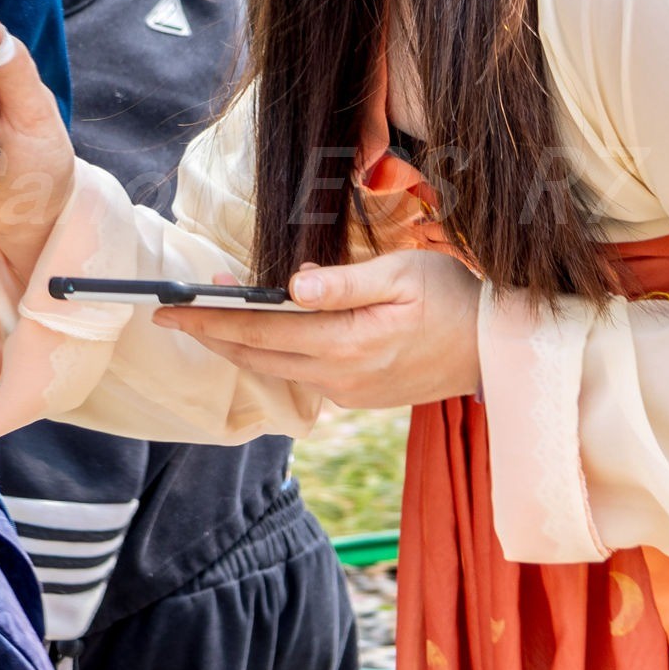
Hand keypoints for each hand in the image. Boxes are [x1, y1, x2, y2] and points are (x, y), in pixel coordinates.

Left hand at [156, 250, 482, 409]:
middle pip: (257, 355)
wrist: (499, 349)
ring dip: (239, 344)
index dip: (212, 319)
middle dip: (211, 334)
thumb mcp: (403, 273)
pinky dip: (272, 355)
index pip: (262, 330)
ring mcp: (348, 392)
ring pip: (275, 369)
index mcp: (348, 344)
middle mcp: (341, 377)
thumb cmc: (454, 298)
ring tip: (206, 319)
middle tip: (169, 314)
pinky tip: (258, 334)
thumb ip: (344, 282)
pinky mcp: (357, 396)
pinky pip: (300, 376)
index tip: (171, 308)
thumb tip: (292, 286)